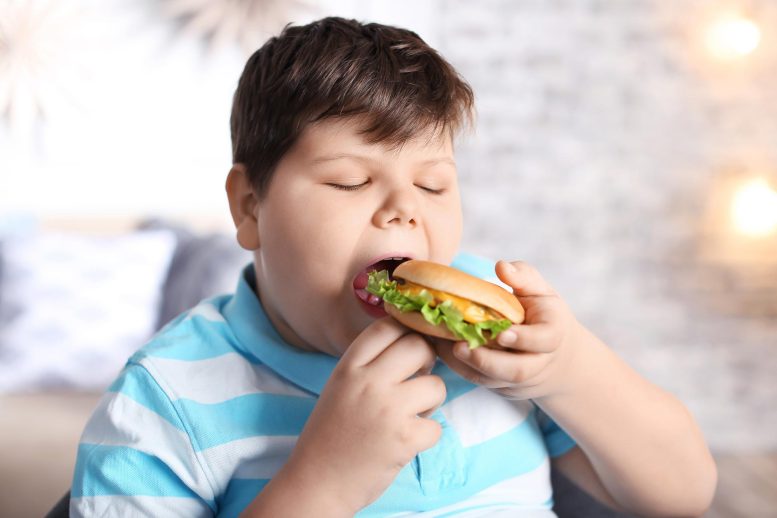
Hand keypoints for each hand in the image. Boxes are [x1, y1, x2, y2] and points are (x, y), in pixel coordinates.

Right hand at [281, 318, 445, 513]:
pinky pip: (436, 426)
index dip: (406, 331)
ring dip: (431, 401)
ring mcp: (388, 409)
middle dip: (427, 360)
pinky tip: (407, 441)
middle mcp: (368, 381)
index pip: (386, 326)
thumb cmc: (331, 434)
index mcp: (348, 367)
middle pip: (417, 346)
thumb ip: (369, 365)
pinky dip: (427, 436)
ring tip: (412, 414)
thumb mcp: (340, 387)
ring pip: (436, 385)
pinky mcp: (405, 438)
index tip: (410, 346)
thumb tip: (413, 344)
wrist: (317, 482)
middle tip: (419, 377)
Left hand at [434, 260, 582, 400]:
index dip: (523, 339)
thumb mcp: (541, 292)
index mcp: (553, 334)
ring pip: (496, 381)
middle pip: (517, 370)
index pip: (544, 340)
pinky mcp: (503, 387)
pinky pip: (482, 382)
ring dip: (468, 367)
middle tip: (460, 346)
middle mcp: (539, 362)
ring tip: (446, 348)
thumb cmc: (544, 315)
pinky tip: (442, 351)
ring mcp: (520, 380)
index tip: (502, 334)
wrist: (556, 355)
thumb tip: (501, 266)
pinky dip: (461, 369)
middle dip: (488, 361)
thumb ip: (524, 277)